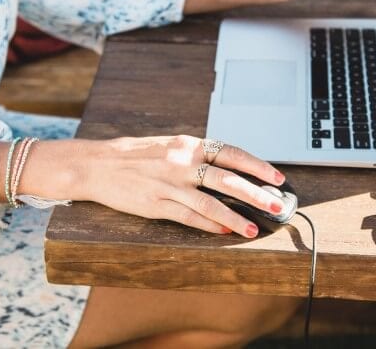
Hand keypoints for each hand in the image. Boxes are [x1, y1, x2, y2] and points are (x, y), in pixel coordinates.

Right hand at [74, 136, 286, 237]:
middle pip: (227, 179)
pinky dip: (209, 226)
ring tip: (253, 228)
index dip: (257, 165)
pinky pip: (189, 217)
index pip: (231, 153)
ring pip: (210, 202)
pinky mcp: (156, 205)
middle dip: (255, 193)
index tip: (277, 176)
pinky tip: (224, 232)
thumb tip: (230, 167)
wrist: (98, 165)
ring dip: (235, 217)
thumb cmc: (137, 155)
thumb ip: (199, 155)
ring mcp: (169, 185)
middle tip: (276, 205)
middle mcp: (182, 163)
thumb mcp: (172, 146)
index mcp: (189, 144)